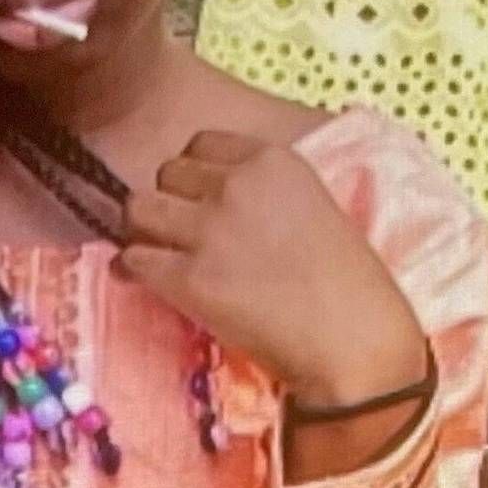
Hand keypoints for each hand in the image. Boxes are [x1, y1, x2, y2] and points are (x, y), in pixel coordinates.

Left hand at [113, 131, 427, 408]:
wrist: (355, 343)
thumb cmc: (348, 285)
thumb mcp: (313, 208)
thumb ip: (263, 192)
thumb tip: (211, 200)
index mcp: (272, 161)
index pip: (201, 144)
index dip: (196, 175)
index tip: (203, 200)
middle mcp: (235, 186)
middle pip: (166, 173)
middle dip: (170, 201)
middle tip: (182, 233)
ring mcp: (208, 231)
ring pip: (138, 209)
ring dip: (143, 231)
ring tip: (159, 254)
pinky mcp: (188, 279)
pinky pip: (132, 260)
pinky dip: (133, 271)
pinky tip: (147, 283)